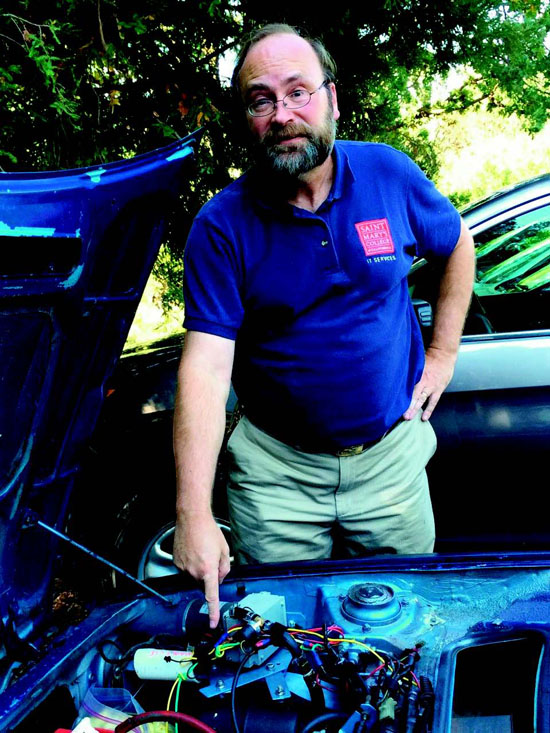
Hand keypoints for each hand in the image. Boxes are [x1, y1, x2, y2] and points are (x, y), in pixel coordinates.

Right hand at [173, 511, 230, 627]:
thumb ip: (225, 568)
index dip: (213, 611)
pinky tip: (193, 551)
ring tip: (201, 551)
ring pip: (194, 577)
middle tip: (212, 560)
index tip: (213, 623)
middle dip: (209, 578)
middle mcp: (194, 571)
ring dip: (199, 570)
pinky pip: (186, 569)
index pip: (212, 596)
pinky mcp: (176, 563)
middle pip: (203, 584)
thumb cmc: (209, 531)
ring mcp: (183, 568)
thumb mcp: (224, 550)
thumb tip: (220, 579)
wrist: (191, 518)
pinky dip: (191, 564)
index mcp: (208, 570)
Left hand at [403, 347, 455, 421]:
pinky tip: (424, 418)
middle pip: (412, 395)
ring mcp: (431, 386)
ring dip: (415, 409)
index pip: (405, 387)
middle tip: (399, 414)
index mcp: (415, 374)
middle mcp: (422, 381)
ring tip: (409, 418)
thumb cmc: (429, 357)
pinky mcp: (438, 389)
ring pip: (421, 399)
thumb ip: (409, 371)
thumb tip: (397, 376)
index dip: (399, 395)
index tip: (392, 403)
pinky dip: (429, 410)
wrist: (444, 355)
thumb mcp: (417, 363)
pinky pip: (433, 401)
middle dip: (406, 405)